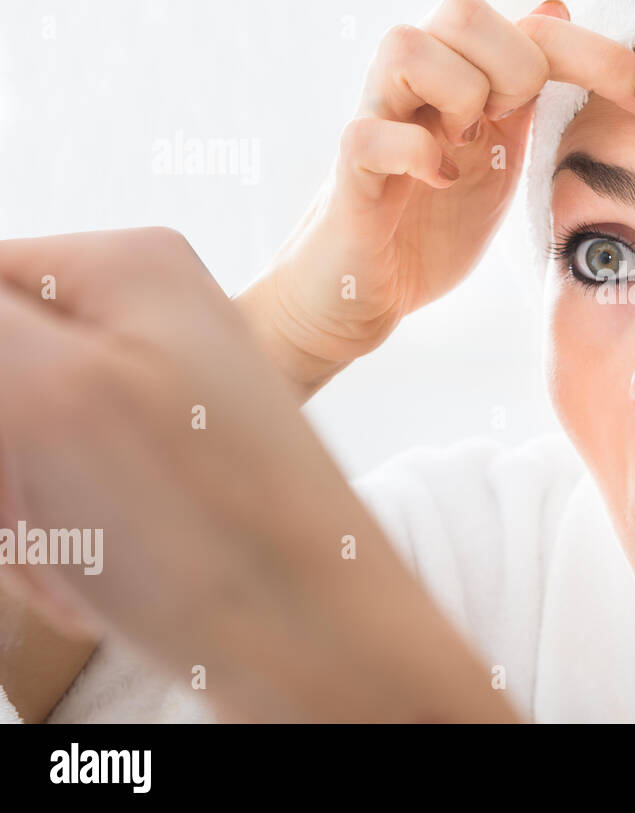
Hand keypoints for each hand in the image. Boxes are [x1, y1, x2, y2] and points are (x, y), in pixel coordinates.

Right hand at [0, 228, 516, 720]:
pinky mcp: (170, 472)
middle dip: (1, 464)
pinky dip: (59, 549)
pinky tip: (101, 583)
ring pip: (19, 448)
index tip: (7, 447)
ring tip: (80, 559)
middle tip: (34, 517)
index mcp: (127, 269)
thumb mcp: (53, 395)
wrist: (322, 646)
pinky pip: (61, 498)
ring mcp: (165, 400)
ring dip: (22, 518)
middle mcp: (153, 324)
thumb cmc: (209, 529)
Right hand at [241, 0, 634, 395]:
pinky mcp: (349, 175)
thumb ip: (527, 91)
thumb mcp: (499, 154)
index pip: (537, 29)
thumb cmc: (430, 225)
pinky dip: (412, 153)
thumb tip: (558, 7)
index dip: (602, 54)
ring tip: (465, 147)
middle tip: (513, 123)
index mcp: (467, 83)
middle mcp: (417, 88)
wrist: (362, 293)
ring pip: (405, 45)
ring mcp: (378, 122)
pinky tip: (437, 182)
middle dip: (513, 65)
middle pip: (461, 8)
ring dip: (457, 95)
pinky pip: (369, 133)